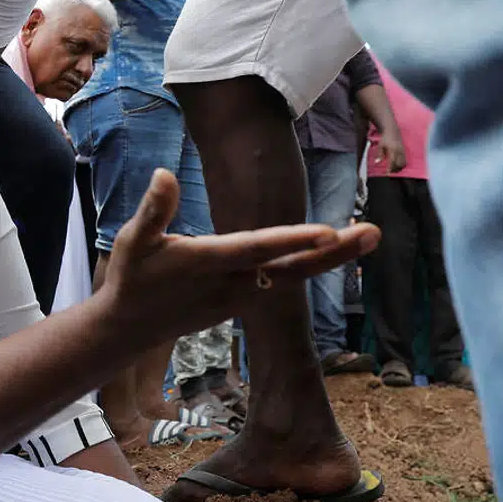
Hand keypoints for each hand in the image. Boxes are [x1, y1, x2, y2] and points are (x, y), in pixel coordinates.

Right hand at [102, 168, 378, 347]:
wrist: (130, 327)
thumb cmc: (132, 277)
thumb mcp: (133, 240)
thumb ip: (154, 209)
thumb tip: (164, 173)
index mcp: (206, 263)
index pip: (256, 249)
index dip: (292, 241)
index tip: (329, 232)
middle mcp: (232, 283)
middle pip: (291, 269)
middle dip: (334, 254)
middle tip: (373, 233)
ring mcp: (241, 296)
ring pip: (292, 276)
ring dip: (330, 258)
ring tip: (366, 234)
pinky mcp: (243, 301)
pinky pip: (283, 281)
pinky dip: (311, 265)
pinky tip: (335, 249)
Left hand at [377, 131, 407, 172]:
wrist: (393, 131)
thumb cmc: (385, 138)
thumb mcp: (380, 146)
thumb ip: (379, 154)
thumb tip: (376, 162)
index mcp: (393, 150)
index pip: (392, 162)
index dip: (390, 169)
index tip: (387, 174)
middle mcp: (399, 152)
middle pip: (399, 164)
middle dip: (395, 170)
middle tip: (389, 171)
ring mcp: (403, 152)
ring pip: (403, 164)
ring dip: (398, 168)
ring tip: (392, 169)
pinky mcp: (404, 152)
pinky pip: (405, 161)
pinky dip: (401, 165)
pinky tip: (396, 165)